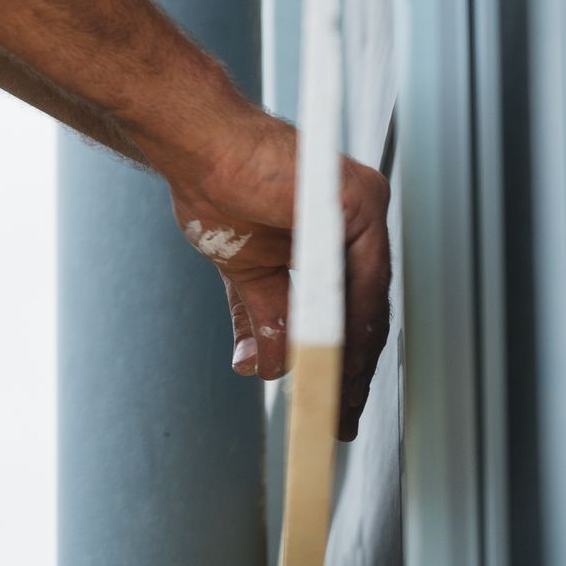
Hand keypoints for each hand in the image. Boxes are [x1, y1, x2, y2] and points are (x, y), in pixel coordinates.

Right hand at [166, 109, 390, 439]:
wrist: (198, 148)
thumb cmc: (218, 187)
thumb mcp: (247, 273)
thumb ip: (265, 319)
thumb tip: (260, 369)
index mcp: (331, 239)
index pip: (349, 311)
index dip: (343, 364)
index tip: (334, 406)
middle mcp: (355, 224)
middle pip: (365, 310)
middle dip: (352, 372)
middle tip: (340, 418)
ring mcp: (361, 211)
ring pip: (368, 299)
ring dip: (354, 354)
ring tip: (337, 399)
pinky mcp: (358, 201)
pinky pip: (364, 276)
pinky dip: (354, 322)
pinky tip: (340, 358)